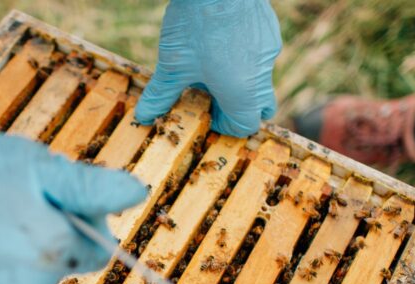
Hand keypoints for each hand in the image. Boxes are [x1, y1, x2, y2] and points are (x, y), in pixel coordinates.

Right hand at [0, 130, 146, 283]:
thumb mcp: (32, 164)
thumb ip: (90, 186)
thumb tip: (137, 193)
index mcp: (55, 251)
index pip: (100, 250)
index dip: (84, 221)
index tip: (53, 198)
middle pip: (60, 263)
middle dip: (46, 235)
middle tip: (7, 201)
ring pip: (27, 278)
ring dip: (16, 253)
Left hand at [136, 0, 281, 136]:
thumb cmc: (196, 26)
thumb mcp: (173, 66)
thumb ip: (161, 95)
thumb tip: (144, 116)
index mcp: (241, 92)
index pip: (246, 125)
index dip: (227, 127)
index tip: (209, 116)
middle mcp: (262, 74)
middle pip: (261, 105)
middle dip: (239, 108)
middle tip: (213, 97)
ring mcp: (269, 49)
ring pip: (260, 77)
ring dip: (239, 80)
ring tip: (210, 64)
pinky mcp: (268, 28)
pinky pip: (260, 53)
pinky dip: (244, 57)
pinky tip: (220, 40)